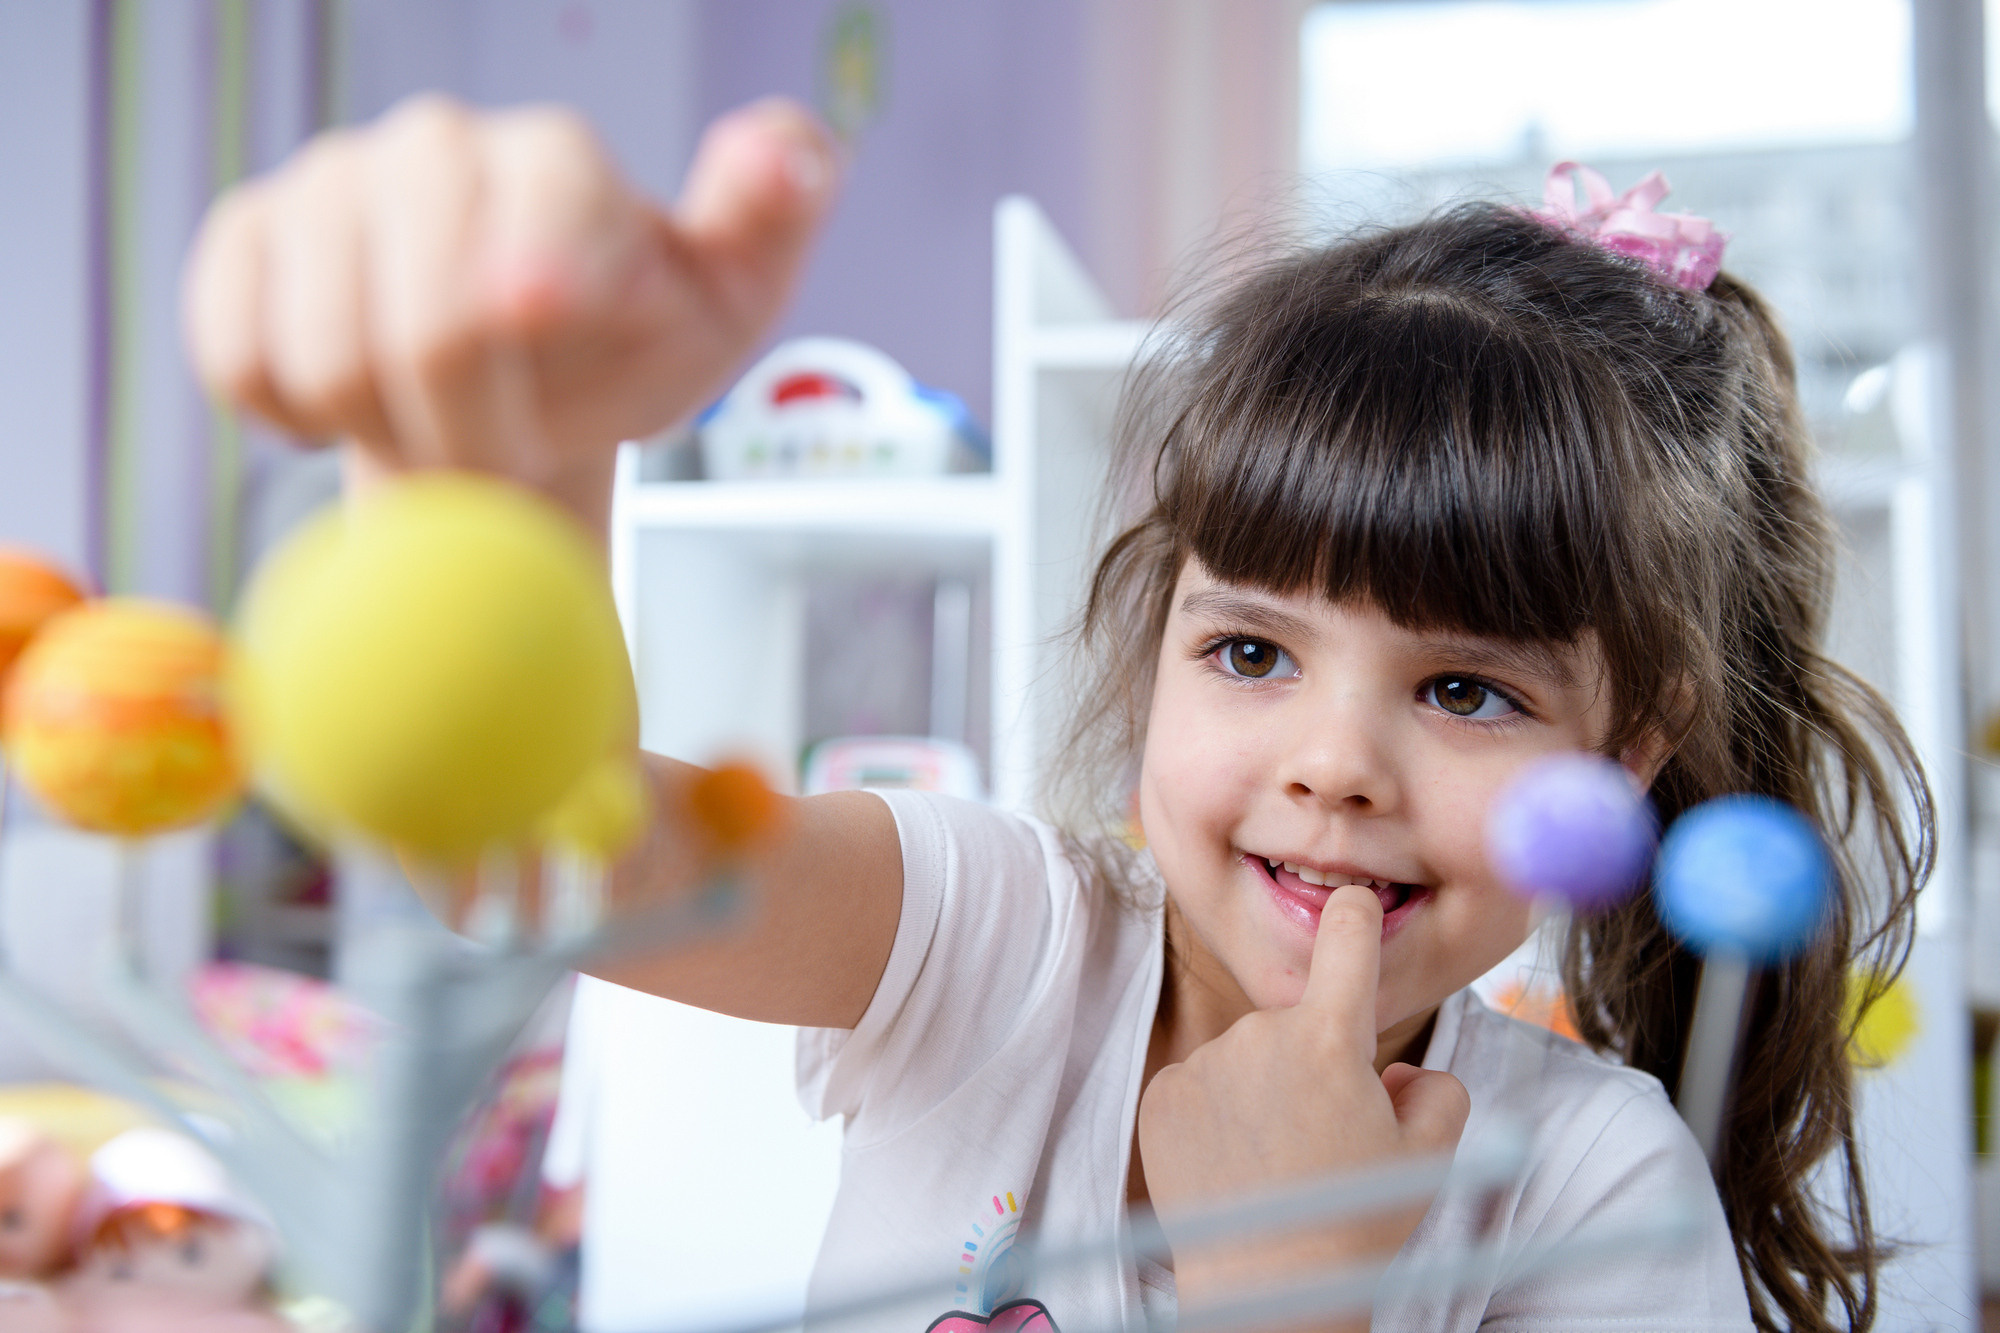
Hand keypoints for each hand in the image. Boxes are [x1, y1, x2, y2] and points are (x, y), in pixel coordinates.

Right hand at [182, 94, 835, 528]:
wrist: (525, 386)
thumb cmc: (629, 342)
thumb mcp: (727, 296)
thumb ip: (766, 218)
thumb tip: (793, 156)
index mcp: (556, 159)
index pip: (535, 203)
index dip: (536, 275)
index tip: (539, 325)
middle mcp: (434, 147)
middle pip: (421, 311)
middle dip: (470, 424)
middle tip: (503, 460)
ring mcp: (328, 188)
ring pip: (318, 345)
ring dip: (389, 431)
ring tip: (444, 428)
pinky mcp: (247, 240)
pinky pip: (234, 351)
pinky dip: (293, 414)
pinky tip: (358, 406)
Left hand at [1136, 884, 1469, 1329]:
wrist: (1268, 1290)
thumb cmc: (1355, 1224)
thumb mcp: (1428, 1155)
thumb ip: (1433, 1089)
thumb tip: (1396, 1073)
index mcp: (1331, 1036)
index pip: (1346, 935)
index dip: (1355, 916)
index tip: (1353, 904)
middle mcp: (1259, 1033)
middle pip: (1298, 1021)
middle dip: (1315, 1061)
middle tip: (1325, 1138)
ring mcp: (1203, 1062)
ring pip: (1248, 1057)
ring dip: (1265, 1091)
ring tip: (1278, 1163)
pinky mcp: (1161, 1094)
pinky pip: (1202, 1084)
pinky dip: (1219, 1114)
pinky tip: (1235, 1165)